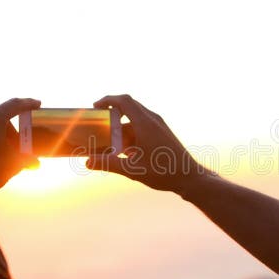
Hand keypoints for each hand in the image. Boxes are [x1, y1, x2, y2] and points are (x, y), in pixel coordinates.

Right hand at [89, 94, 211, 193]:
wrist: (190, 178)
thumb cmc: (164, 172)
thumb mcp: (132, 170)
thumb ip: (108, 164)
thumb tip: (87, 162)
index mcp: (145, 123)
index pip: (124, 101)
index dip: (108, 100)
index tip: (95, 107)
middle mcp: (153, 120)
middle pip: (128, 108)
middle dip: (112, 115)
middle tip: (98, 124)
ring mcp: (159, 126)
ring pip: (134, 121)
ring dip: (121, 130)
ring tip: (109, 145)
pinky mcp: (162, 134)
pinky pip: (142, 128)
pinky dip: (131, 136)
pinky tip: (125, 153)